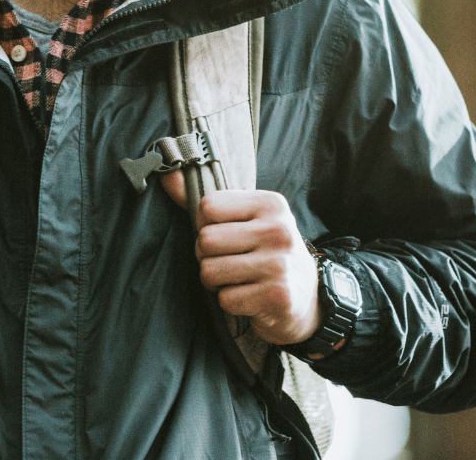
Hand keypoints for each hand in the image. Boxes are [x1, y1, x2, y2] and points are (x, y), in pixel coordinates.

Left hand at [160, 172, 320, 344]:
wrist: (308, 298)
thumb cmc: (266, 252)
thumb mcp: (246, 220)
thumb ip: (206, 201)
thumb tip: (166, 173)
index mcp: (270, 204)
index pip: (208, 206)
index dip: (205, 225)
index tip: (224, 234)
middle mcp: (278, 230)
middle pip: (206, 239)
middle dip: (207, 256)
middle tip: (228, 261)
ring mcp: (280, 264)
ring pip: (210, 271)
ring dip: (216, 281)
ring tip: (236, 279)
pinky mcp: (277, 297)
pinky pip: (225, 299)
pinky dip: (230, 302)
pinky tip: (250, 297)